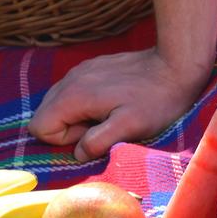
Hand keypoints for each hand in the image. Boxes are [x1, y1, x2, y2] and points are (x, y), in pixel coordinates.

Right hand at [28, 47, 208, 160]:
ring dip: (76, 117)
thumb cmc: (155, 100)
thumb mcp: (129, 127)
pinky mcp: (93, 66)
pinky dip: (84, 104)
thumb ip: (97, 142)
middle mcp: (71, 79)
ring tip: (107, 116)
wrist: (177, 64)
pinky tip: (111, 103)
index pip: (39, 127)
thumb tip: (77, 153)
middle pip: (44, 115)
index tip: (94, 133)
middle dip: (67, 130)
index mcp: (74, 95)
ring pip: (58, 103)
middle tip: (101, 126)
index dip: (64, 140)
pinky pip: (73, 92)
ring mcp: (81, 70)